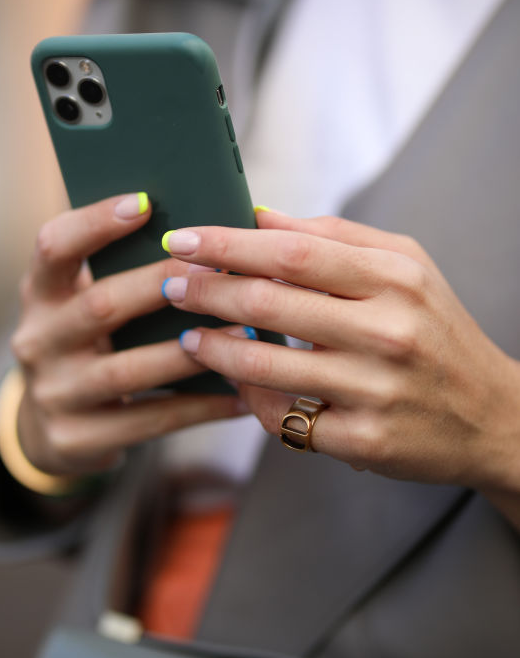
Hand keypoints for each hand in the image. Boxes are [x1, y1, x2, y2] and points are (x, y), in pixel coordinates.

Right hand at [10, 194, 246, 476]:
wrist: (50, 429)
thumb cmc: (89, 344)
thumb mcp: (83, 303)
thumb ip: (121, 271)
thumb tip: (202, 233)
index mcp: (39, 294)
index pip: (53, 246)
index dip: (95, 223)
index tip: (145, 202)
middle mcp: (37, 340)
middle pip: (100, 305)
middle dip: (161, 284)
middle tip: (216, 268)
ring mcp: (54, 393)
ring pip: (130, 369)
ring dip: (191, 351)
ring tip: (244, 334)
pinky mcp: (77, 437)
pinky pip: (150, 420)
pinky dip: (200, 407)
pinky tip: (241, 395)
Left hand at [161, 211, 519, 502]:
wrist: (491, 416)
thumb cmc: (435, 331)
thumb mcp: (404, 267)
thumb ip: (333, 237)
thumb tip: (258, 216)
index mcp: (395, 279)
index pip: (292, 252)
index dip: (228, 245)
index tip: (183, 239)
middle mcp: (388, 332)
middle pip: (269, 305)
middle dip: (206, 291)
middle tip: (170, 283)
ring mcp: (374, 390)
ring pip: (264, 366)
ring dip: (213, 347)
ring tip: (188, 333)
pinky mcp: (363, 441)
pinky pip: (284, 418)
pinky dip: (249, 398)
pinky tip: (234, 382)